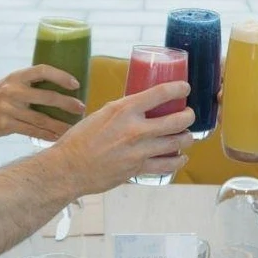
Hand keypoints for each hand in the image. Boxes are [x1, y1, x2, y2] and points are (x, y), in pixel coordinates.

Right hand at [0, 65, 85, 140]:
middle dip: (66, 103)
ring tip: (74, 128)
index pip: (41, 70)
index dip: (60, 76)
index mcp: (16, 77)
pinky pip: (32, 131)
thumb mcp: (10, 84)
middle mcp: (12, 91)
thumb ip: (30, 84)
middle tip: (81, 108)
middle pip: (46, 97)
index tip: (76, 84)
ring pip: (41, 119)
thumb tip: (61, 86)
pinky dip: (47, 135)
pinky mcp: (7, 125)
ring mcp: (9, 109)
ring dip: (60, 124)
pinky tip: (58, 137)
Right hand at [49, 81, 196, 194]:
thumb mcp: (102, 114)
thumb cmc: (80, 140)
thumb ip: (124, 111)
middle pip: (177, 120)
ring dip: (186, 138)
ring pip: (177, 143)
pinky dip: (178, 160)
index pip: (160, 93)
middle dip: (189, 116)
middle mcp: (135, 129)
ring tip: (187, 136)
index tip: (185, 88)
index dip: (178, 88)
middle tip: (189, 115)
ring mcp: (139, 151)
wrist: (69, 168)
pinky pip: (167, 165)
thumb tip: (141, 108)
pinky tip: (181, 157)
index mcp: (124, 110)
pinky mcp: (138, 169)